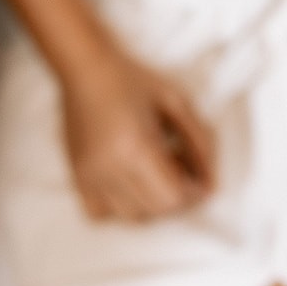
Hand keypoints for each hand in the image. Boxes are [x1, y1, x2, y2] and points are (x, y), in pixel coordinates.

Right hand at [60, 50, 214, 220]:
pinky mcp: (76, 176)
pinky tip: (127, 183)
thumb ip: (199, 142)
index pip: (171, 198)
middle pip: (154, 211)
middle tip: (180, 170)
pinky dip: (118, 208)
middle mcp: (109, 168)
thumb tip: (210, 183)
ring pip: (129, 217)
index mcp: (135, 147)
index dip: (193, 193)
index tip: (200, 178)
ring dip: (150, 204)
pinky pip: (99, 214)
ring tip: (154, 173)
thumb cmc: (132, 79)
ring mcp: (88, 176)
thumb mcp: (176, 102)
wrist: (85, 68)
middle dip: (175, 198)